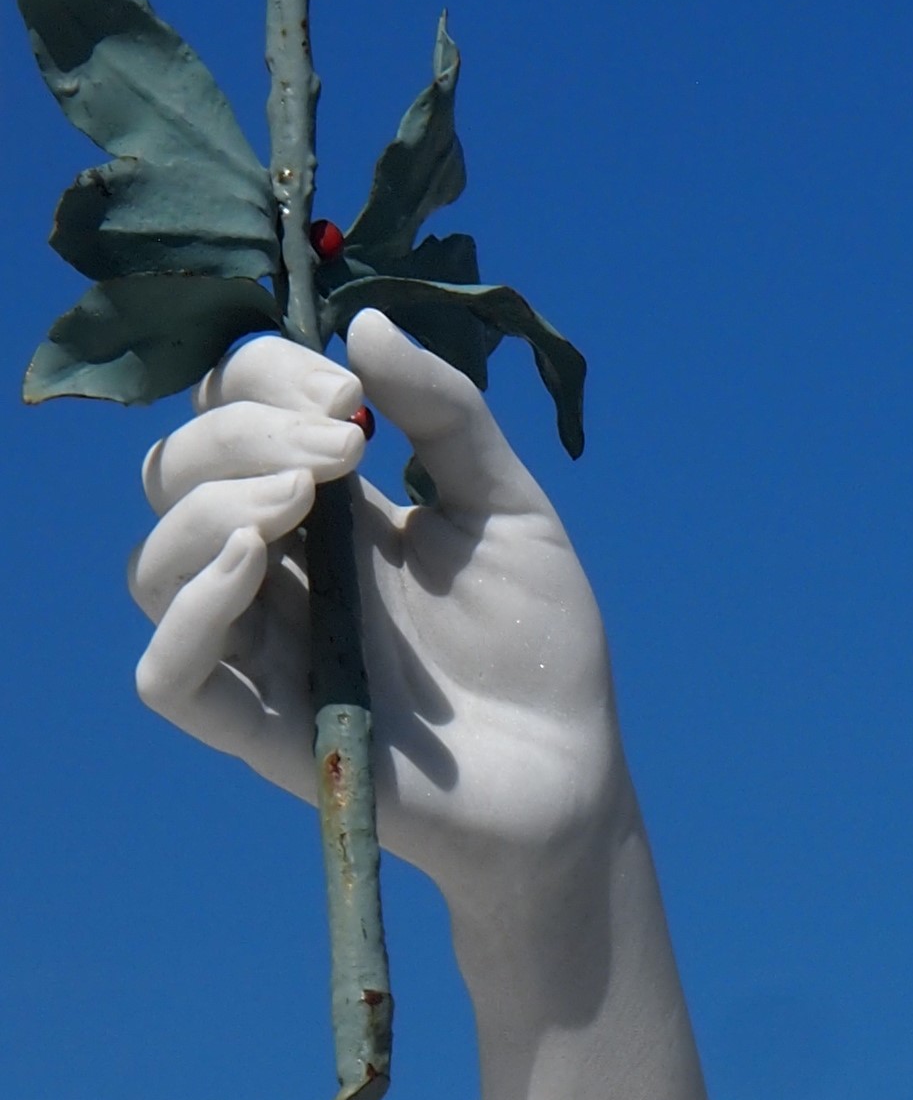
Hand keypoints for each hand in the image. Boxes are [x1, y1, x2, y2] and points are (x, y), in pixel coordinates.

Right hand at [130, 310, 625, 912]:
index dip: (260, 378)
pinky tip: (258, 565)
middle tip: (341, 446)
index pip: (227, 412)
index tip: (345, 391)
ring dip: (210, 508)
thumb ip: (447, 415)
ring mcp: (263, 653)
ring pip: (155, 564)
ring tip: (301, 501)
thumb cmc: (543, 651)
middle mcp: (276, 574)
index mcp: (321, 512)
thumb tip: (364, 320)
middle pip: (176, 474)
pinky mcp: (264, 732)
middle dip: (241, 434)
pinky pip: (170, 674)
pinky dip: (191, 610)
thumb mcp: (511, 508)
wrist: (572, 779)